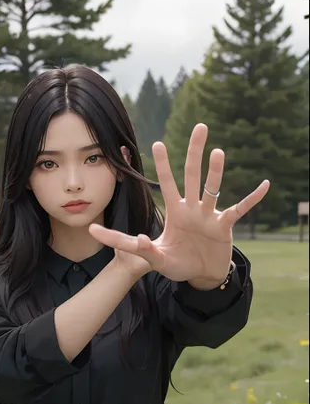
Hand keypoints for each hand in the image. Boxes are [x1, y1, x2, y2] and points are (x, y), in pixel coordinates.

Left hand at [90, 124, 269, 286]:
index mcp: (176, 212)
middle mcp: (193, 208)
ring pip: (213, 188)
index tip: (157, 143)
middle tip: (200, 126)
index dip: (163, 165)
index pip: (167, 184)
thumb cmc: (178, 265)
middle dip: (195, 152)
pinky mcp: (224, 227)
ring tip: (218, 152)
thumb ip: (144, 251)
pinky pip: (239, 209)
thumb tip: (139, 238)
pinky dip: (252, 198)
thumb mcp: (158, 260)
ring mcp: (209, 216)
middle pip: (193, 175)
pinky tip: (265, 185)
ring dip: (216, 172)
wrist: (200, 277)